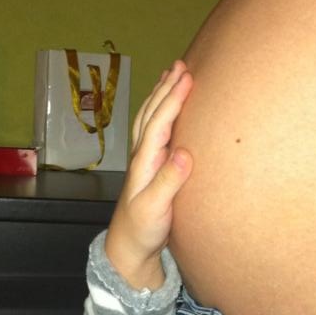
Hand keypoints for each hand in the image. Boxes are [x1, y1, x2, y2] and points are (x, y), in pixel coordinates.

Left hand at [105, 61, 192, 288]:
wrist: (129, 249)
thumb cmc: (142, 231)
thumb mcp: (156, 209)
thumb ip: (169, 182)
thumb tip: (184, 154)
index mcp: (145, 162)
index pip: (159, 123)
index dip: (173, 99)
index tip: (187, 78)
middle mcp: (142, 157)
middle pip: (152, 114)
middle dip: (166, 88)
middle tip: (181, 65)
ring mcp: (144, 162)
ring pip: (150, 119)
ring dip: (160, 96)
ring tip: (171, 76)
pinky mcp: (150, 169)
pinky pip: (154, 131)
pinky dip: (159, 113)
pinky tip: (167, 110)